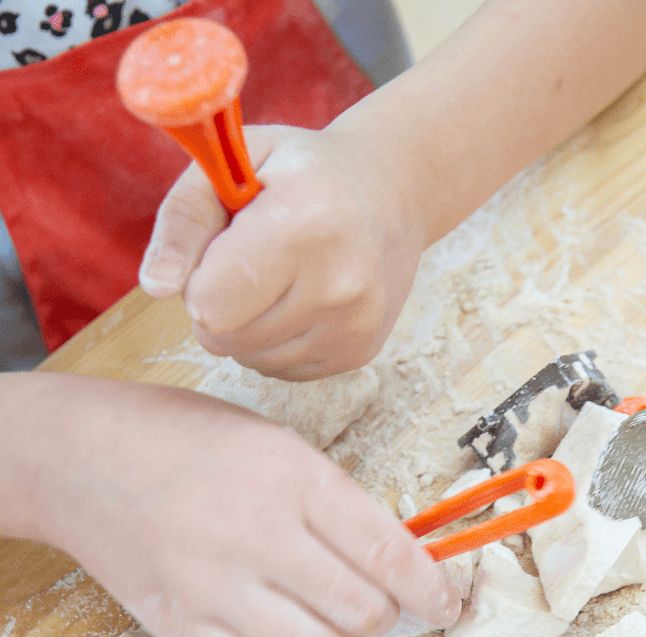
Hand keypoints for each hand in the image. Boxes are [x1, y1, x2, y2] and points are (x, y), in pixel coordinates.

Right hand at [12, 375, 458, 636]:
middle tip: (374, 603)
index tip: (447, 604)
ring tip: (330, 625)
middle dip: (385, 615)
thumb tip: (398, 563)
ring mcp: (215, 586)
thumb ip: (336, 503)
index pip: (387, 551)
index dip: (431, 588)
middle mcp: (257, 533)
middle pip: (361, 609)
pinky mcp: (179, 626)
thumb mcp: (276, 446)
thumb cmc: (189, 442)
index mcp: (292, 477)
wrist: (82, 456)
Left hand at [139, 120, 424, 380]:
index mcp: (303, 226)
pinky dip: (277, 340)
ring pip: (251, 358)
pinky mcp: (360, 352)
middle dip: (218, 304)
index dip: (197, 279)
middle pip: (224, 337)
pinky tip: (300, 300)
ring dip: (247, 326)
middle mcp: (338, 284)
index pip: (209, 304)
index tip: (219, 250)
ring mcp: (354, 325)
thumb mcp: (235, 163)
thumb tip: (156, 286)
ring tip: (277, 279)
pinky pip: (283, 369)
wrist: (393, 193)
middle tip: (247, 262)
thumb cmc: (301, 172)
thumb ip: (184, 219)